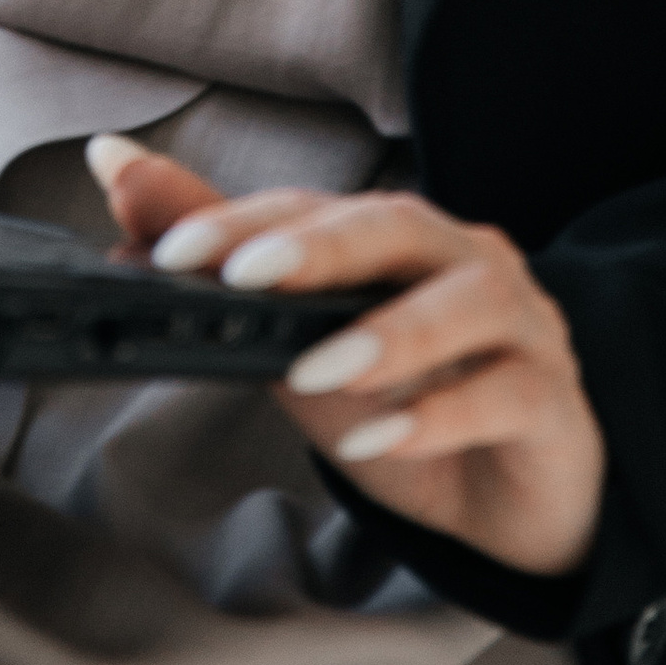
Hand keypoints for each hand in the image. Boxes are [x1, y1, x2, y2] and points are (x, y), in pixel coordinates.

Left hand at [87, 138, 606, 580]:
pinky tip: (380, 440)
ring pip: (464, 301)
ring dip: (386, 333)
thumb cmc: (402, 400)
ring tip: (313, 370)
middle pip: (397, 226)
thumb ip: (223, 258)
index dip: (241, 222)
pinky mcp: (551, 398)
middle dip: (318, 246)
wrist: (507, 498)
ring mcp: (519, 323)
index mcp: (395, 238)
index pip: (314, 208)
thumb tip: (114, 166)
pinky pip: (503, 393)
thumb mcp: (299, 340)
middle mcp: (463, 259)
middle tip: (245, 276)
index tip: (170, 251)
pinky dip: (436, 416)